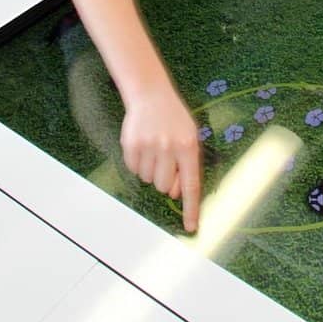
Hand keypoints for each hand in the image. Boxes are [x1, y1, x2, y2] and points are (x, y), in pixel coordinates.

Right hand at [120, 82, 201, 231]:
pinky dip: (137, 163)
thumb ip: (187, 164)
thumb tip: (176, 193)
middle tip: (164, 160)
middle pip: (164, 186)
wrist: (151, 94)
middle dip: (164, 179)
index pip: (191, 185)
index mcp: (188, 146)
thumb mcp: (189, 136)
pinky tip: (142, 145)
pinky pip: (133, 169)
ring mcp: (149, 145)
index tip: (191, 227)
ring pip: (147, 179)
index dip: (191, 208)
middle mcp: (169, 147)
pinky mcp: (131, 144)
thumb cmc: (174, 119)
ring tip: (154, 148)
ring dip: (150, 170)